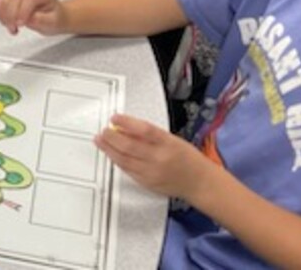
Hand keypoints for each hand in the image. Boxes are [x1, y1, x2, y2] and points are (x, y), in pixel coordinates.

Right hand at [0, 0, 66, 34]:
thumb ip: (42, 20)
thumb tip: (28, 18)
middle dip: (11, 17)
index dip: (22, 12)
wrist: (53, 16)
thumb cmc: (54, 18)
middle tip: (14, 29)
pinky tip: (6, 21)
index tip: (20, 24)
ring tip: (11, 27)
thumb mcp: (53, 22)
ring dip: (3, 16)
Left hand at [95, 113, 211, 199]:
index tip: (115, 117)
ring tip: (101, 141)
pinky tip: (111, 154)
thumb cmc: (188, 159)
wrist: (199, 183)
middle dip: (111, 137)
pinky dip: (117, 160)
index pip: (144, 130)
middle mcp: (159, 158)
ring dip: (109, 149)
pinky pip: (127, 170)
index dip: (126, 123)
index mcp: (168, 143)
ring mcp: (152, 172)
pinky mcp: (147, 183)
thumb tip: (126, 127)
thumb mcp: (172, 139)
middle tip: (103, 131)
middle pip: (129, 146)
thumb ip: (149, 134)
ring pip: (124, 159)